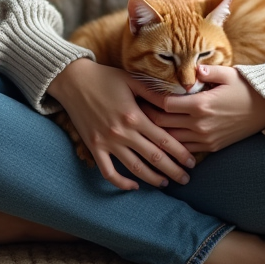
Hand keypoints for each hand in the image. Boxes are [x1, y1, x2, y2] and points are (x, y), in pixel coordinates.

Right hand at [48, 58, 195, 190]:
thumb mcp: (132, 80)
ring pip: (134, 168)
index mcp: (135, 116)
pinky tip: (134, 185)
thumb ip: (155, 93)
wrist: (73, 80)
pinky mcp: (94, 147)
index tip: (192, 162)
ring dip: (152, 179)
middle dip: (173, 171)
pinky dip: (121, 183)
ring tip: (165, 183)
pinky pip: (108, 172)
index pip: (164, 140)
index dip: (180, 153)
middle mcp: (122, 132)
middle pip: (154, 158)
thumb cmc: (105, 77)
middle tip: (185, 179)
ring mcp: (107, 142)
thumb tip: (179, 100)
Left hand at [140, 65, 264, 152]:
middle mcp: (200, 124)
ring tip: (140, 126)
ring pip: (171, 140)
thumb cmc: (246, 86)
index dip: (148, 100)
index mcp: (201, 104)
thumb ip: (207, 71)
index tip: (136, 95)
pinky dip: (172, 145)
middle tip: (131, 111)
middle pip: (162, 124)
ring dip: (156, 134)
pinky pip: (185, 149)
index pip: (165, 104)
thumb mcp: (227, 73)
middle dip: (145, 118)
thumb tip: (192, 68)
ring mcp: (206, 138)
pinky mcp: (211, 146)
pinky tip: (161, 140)